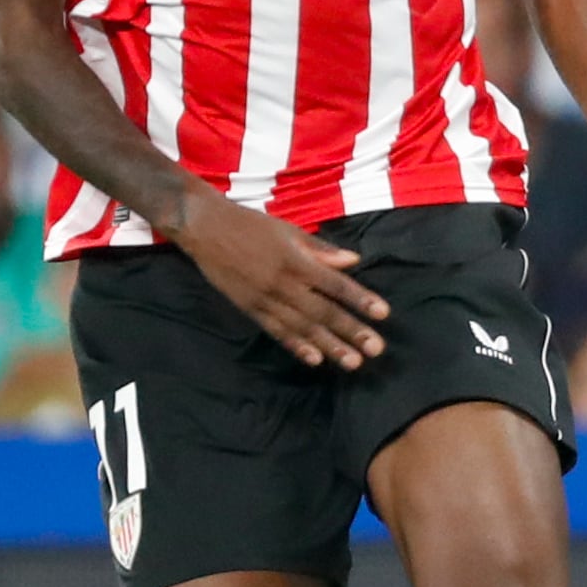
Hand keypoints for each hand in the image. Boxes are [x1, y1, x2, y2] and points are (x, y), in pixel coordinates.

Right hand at [172, 189, 388, 368]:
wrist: (204, 228)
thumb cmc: (249, 224)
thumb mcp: (287, 229)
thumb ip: (320, 249)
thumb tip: (353, 260)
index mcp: (295, 260)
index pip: (335, 284)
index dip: (360, 299)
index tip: (383, 314)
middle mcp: (283, 283)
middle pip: (323, 312)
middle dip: (351, 331)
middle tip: (376, 350)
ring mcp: (265, 299)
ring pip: (303, 327)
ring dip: (330, 346)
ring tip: (352, 362)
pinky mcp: (250, 308)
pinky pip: (276, 331)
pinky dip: (296, 346)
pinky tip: (314, 359)